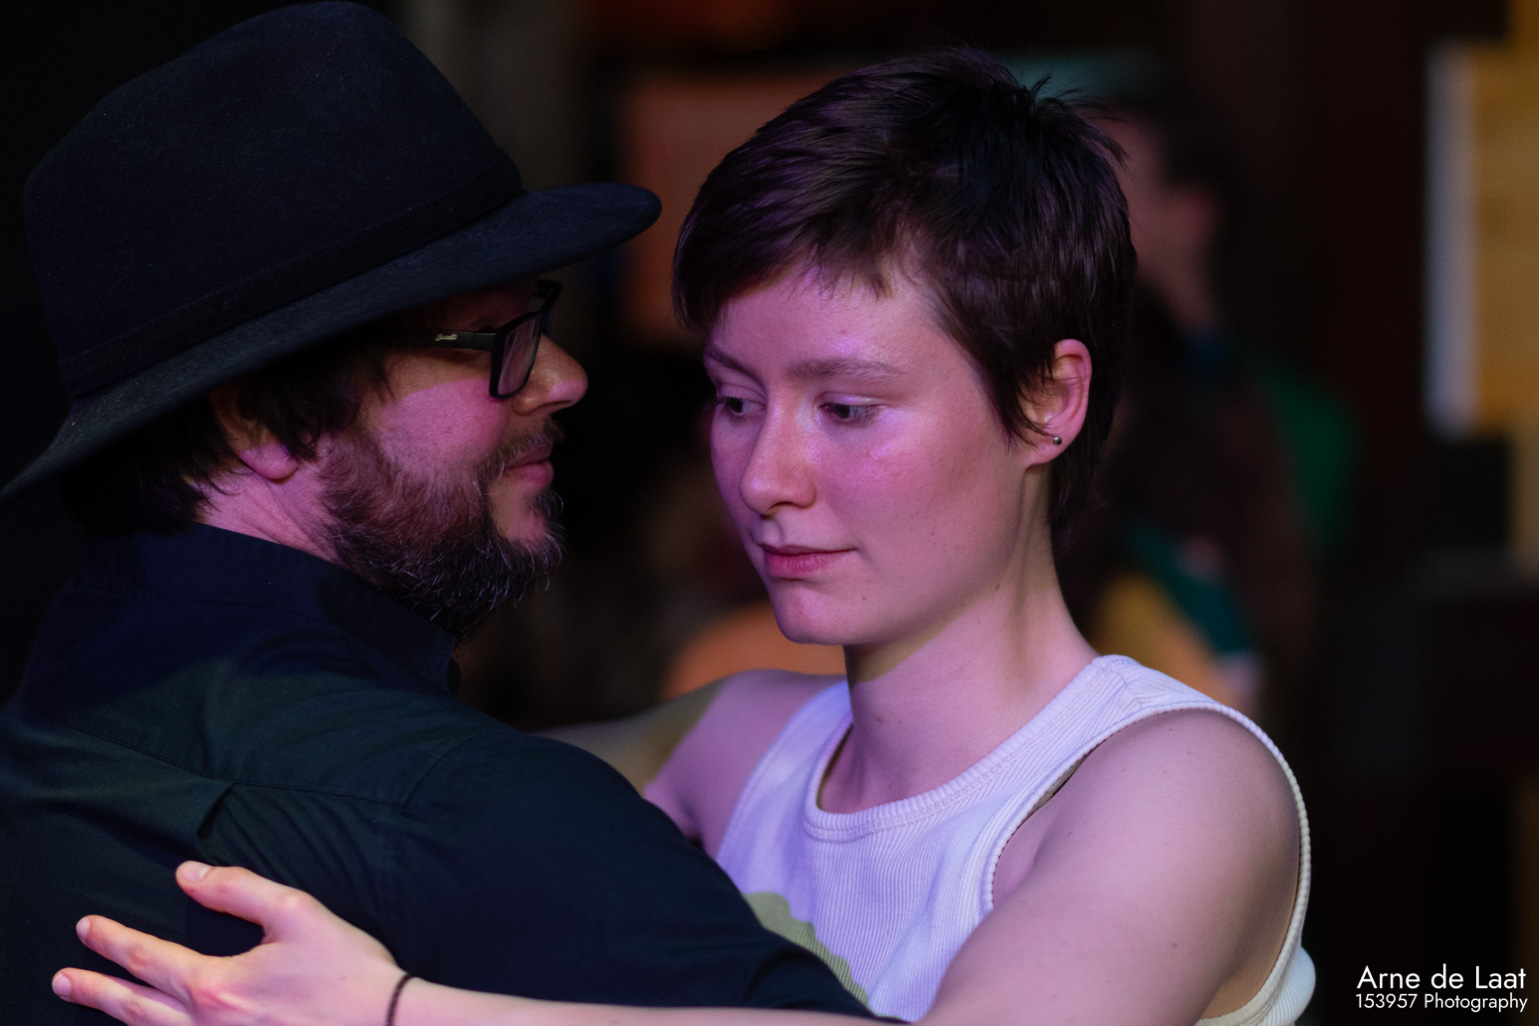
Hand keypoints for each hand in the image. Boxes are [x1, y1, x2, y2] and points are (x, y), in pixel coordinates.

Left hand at [54, 861, 405, 1025]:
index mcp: (217, 987)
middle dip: (96, 988)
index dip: (113, 942)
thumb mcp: (297, 913)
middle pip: (134, 1007)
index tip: (87, 928)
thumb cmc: (346, 971)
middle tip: (64, 977)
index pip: (148, 959)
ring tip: (94, 1003)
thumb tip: (189, 874)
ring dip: (115, 1018)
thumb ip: (237, 889)